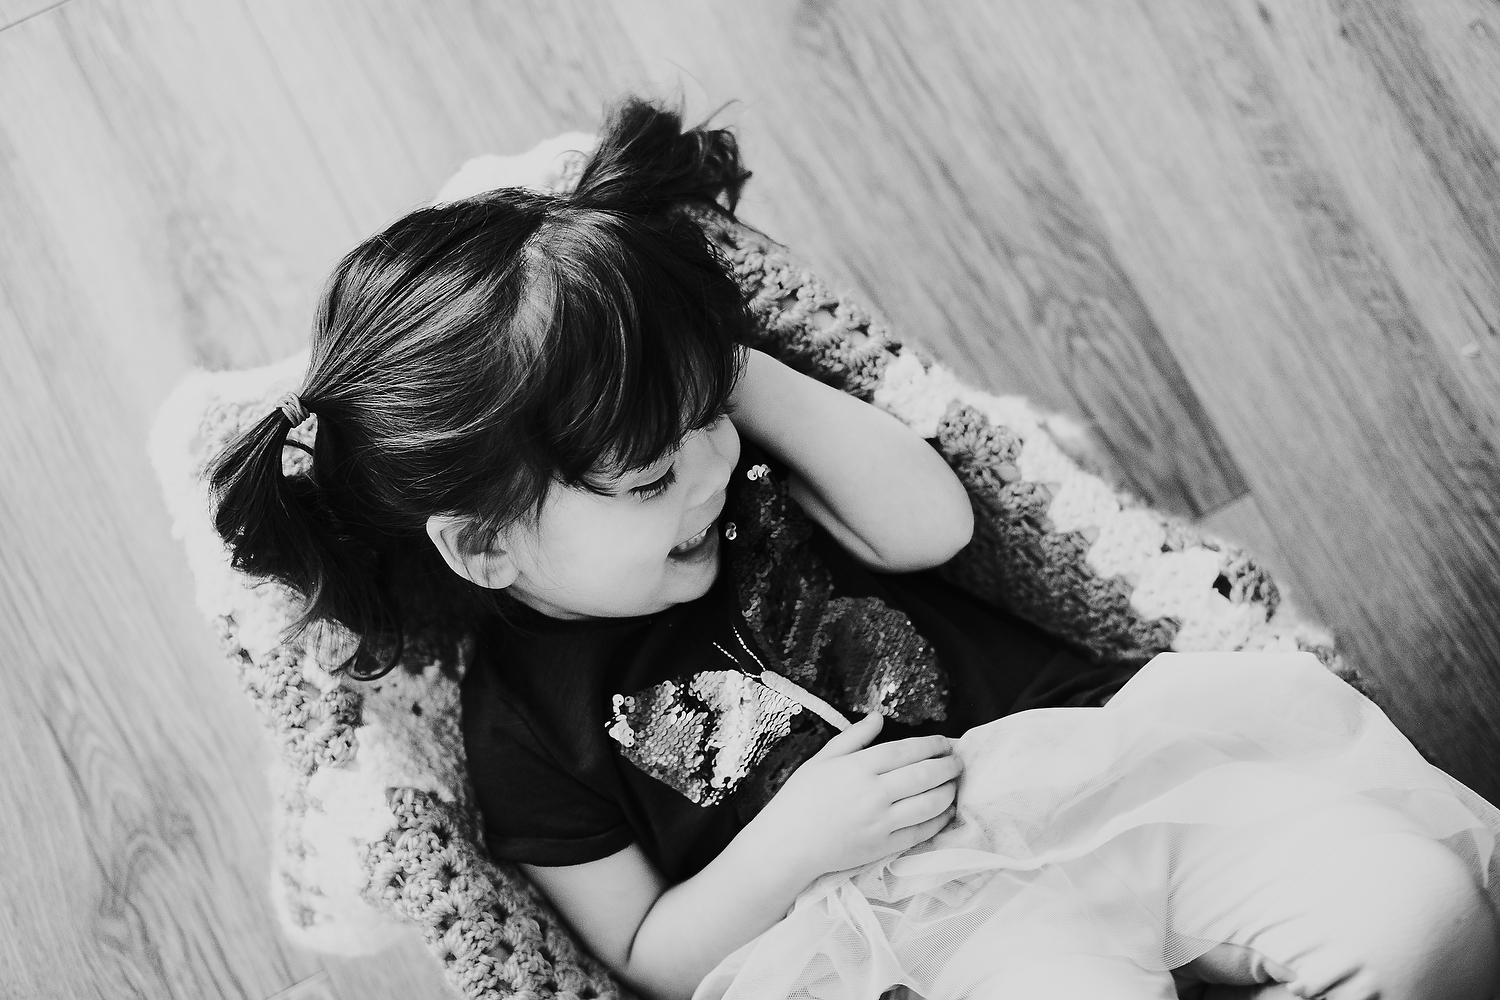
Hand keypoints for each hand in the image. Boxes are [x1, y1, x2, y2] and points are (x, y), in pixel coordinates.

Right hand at [748, 713, 961, 880]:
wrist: (788, 844)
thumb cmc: (801, 798)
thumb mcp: (822, 759)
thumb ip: (853, 737)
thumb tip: (879, 718)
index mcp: (858, 767)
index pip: (906, 750)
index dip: (932, 745)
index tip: (945, 742)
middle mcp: (873, 793)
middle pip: (924, 775)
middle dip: (948, 765)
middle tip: (959, 761)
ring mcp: (881, 822)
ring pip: (929, 804)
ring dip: (949, 791)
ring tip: (954, 783)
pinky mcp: (884, 846)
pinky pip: (922, 832)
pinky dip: (939, 819)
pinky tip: (945, 810)